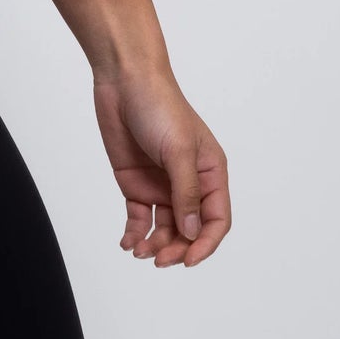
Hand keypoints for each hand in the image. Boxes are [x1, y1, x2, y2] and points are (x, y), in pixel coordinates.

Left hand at [92, 67, 230, 267]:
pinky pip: (139, 217)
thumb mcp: (178, 149)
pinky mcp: (136, 182)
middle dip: (177, 248)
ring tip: (140, 251)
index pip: (216, 219)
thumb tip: (191, 231)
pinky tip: (128, 243)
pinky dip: (135, 233)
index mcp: (211, 172)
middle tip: (159, 259)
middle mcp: (188, 182)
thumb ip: (186, 191)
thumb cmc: (159, 105)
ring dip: (155, 244)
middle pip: (189, 229)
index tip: (189, 260)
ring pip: (164, 228)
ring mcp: (161, 184)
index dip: (206, 243)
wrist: (123, 79)